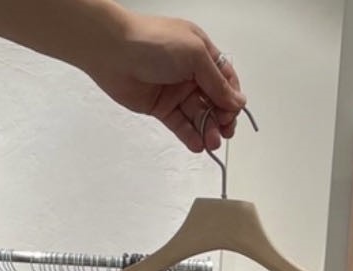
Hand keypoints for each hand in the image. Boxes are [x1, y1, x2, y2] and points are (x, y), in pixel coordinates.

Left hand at [89, 13, 245, 153]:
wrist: (114, 52)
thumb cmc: (155, 43)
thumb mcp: (195, 55)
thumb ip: (217, 82)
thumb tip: (238, 101)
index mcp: (202, 54)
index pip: (225, 80)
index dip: (231, 98)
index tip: (232, 113)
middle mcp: (191, 73)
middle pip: (214, 101)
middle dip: (222, 118)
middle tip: (224, 132)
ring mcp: (175, 91)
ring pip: (198, 115)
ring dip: (208, 130)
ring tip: (211, 143)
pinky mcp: (161, 107)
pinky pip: (180, 125)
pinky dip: (190, 136)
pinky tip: (197, 145)